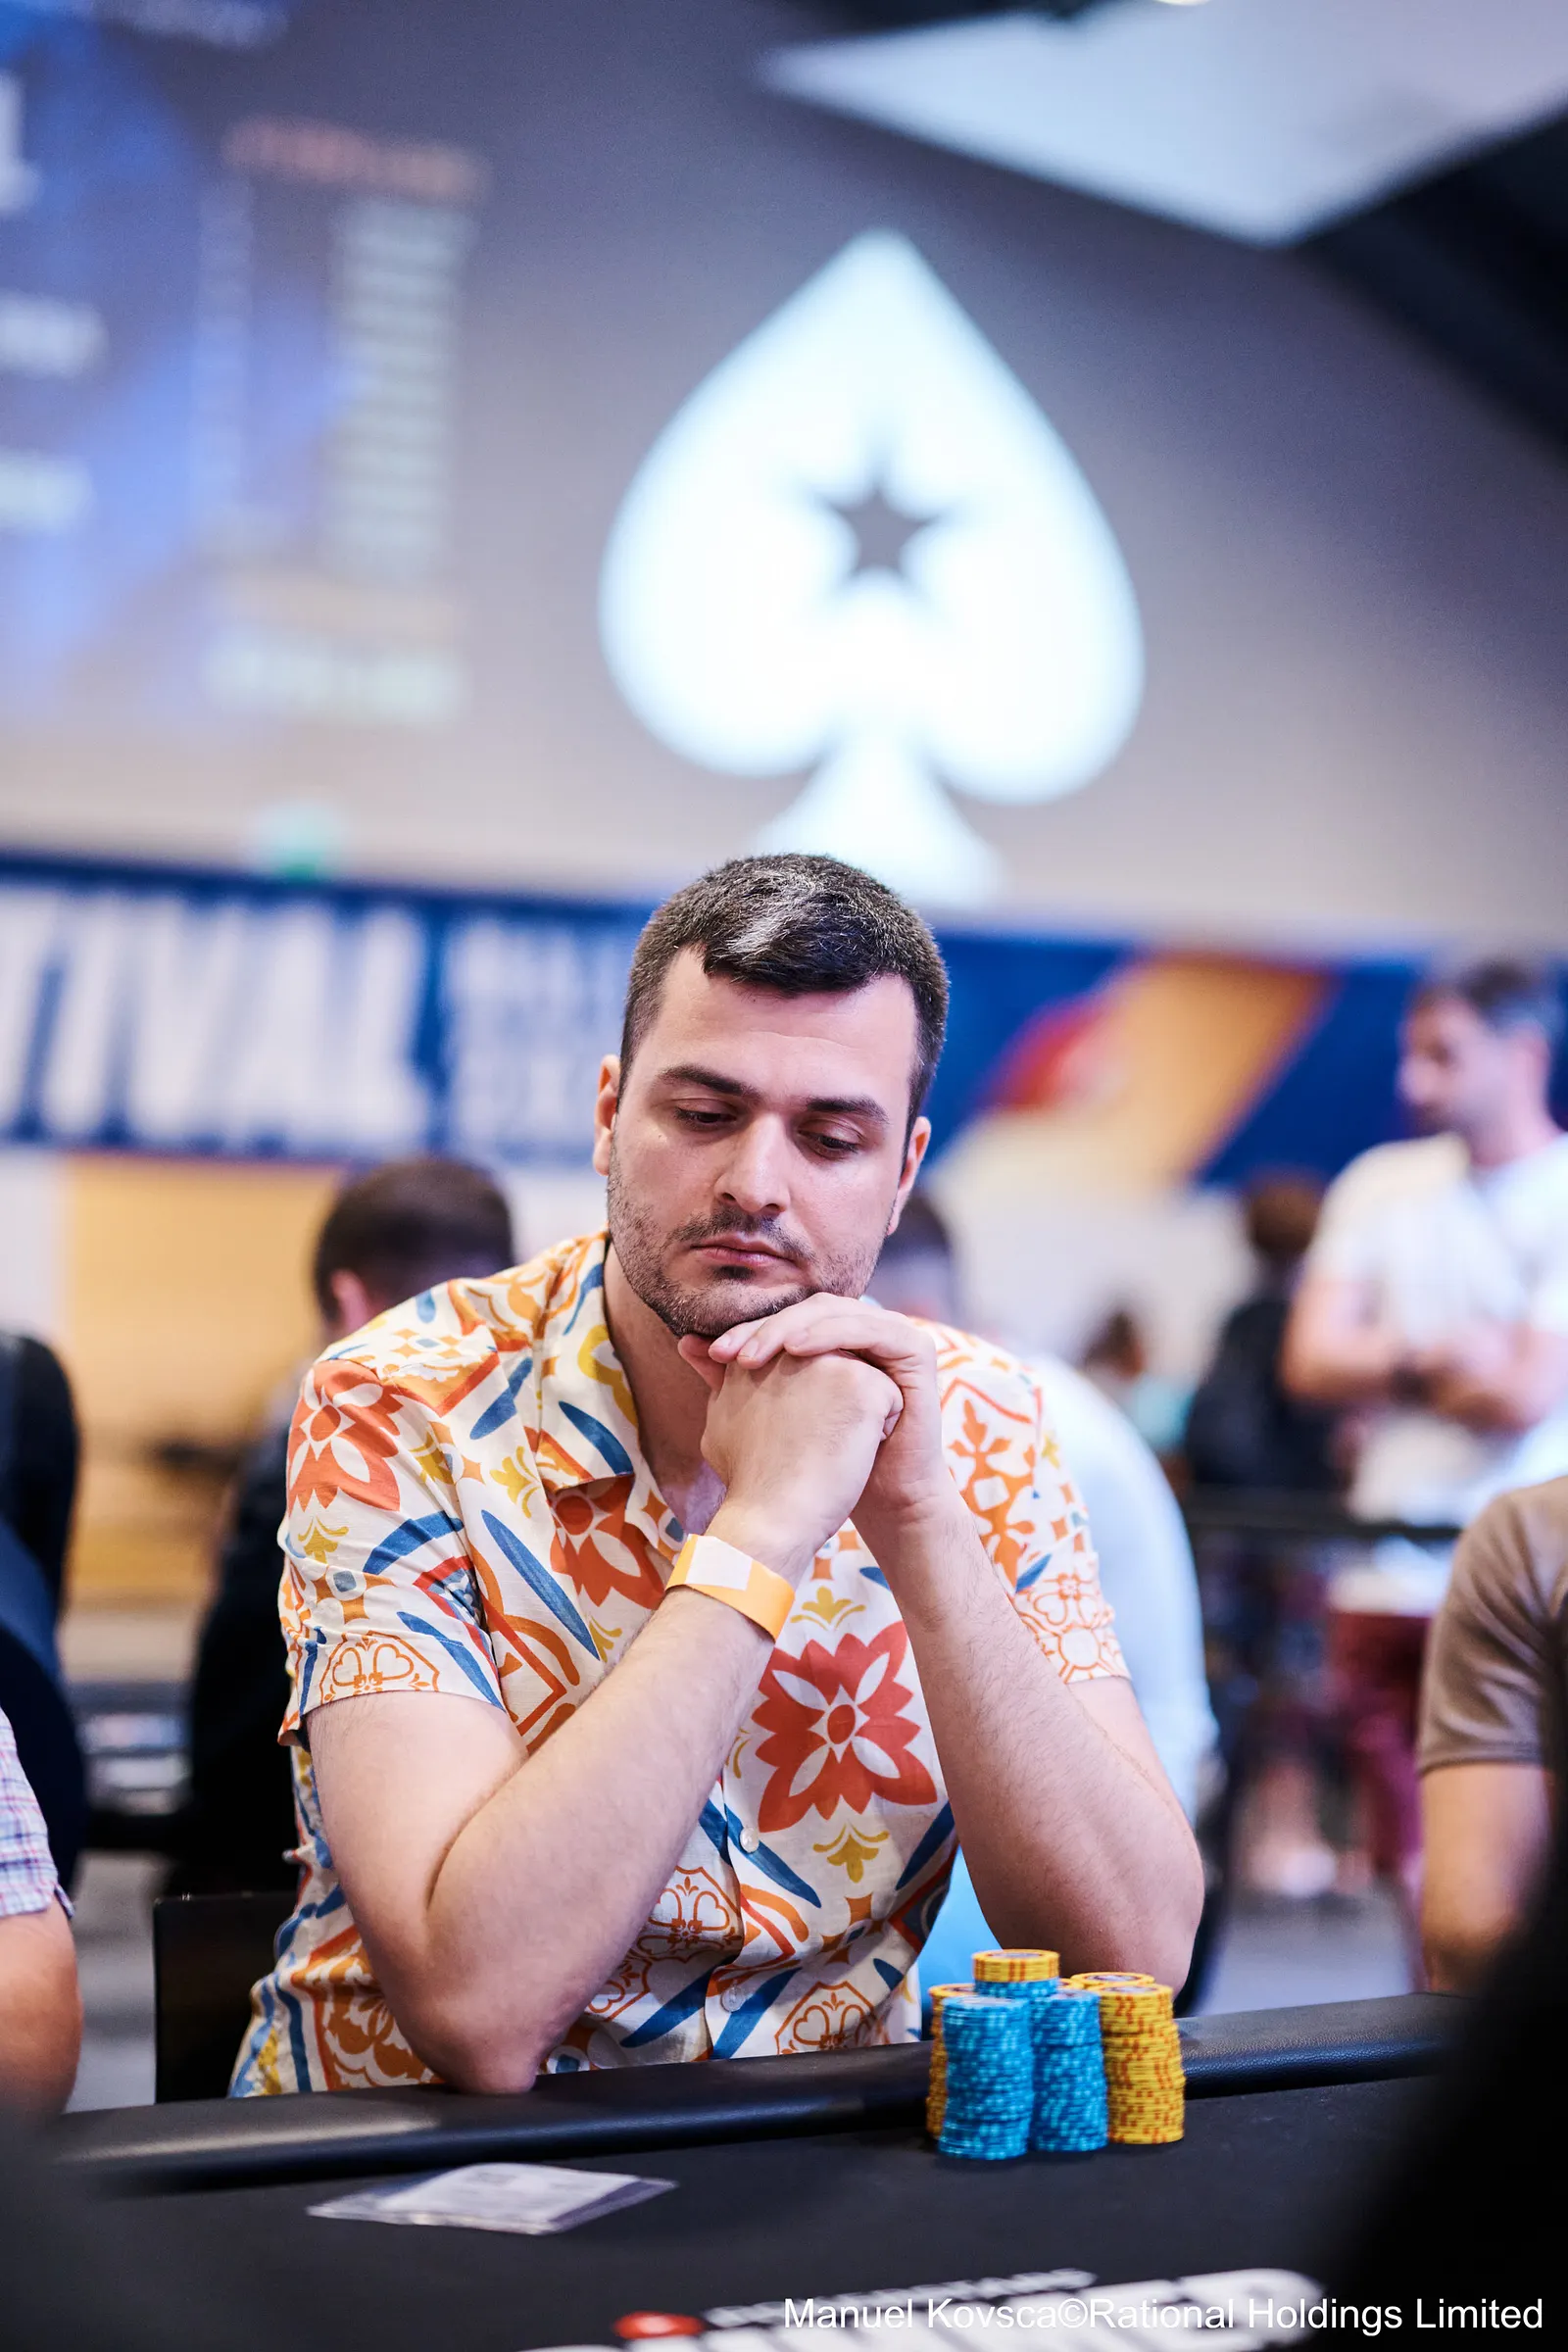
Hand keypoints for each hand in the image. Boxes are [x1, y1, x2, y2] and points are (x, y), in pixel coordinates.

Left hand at [688, 1295, 956, 1561]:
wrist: (878, 1499)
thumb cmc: (825, 1463)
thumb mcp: (774, 1414)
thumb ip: (737, 1377)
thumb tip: (686, 1342)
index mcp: (835, 1338)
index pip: (787, 1318)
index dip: (749, 1330)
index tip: (710, 1355)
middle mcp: (865, 1331)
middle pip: (809, 1310)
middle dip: (765, 1327)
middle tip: (728, 1353)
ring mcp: (893, 1336)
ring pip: (836, 1312)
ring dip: (791, 1328)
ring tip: (755, 1353)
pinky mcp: (917, 1351)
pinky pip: (871, 1329)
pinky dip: (832, 1334)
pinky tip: (798, 1352)